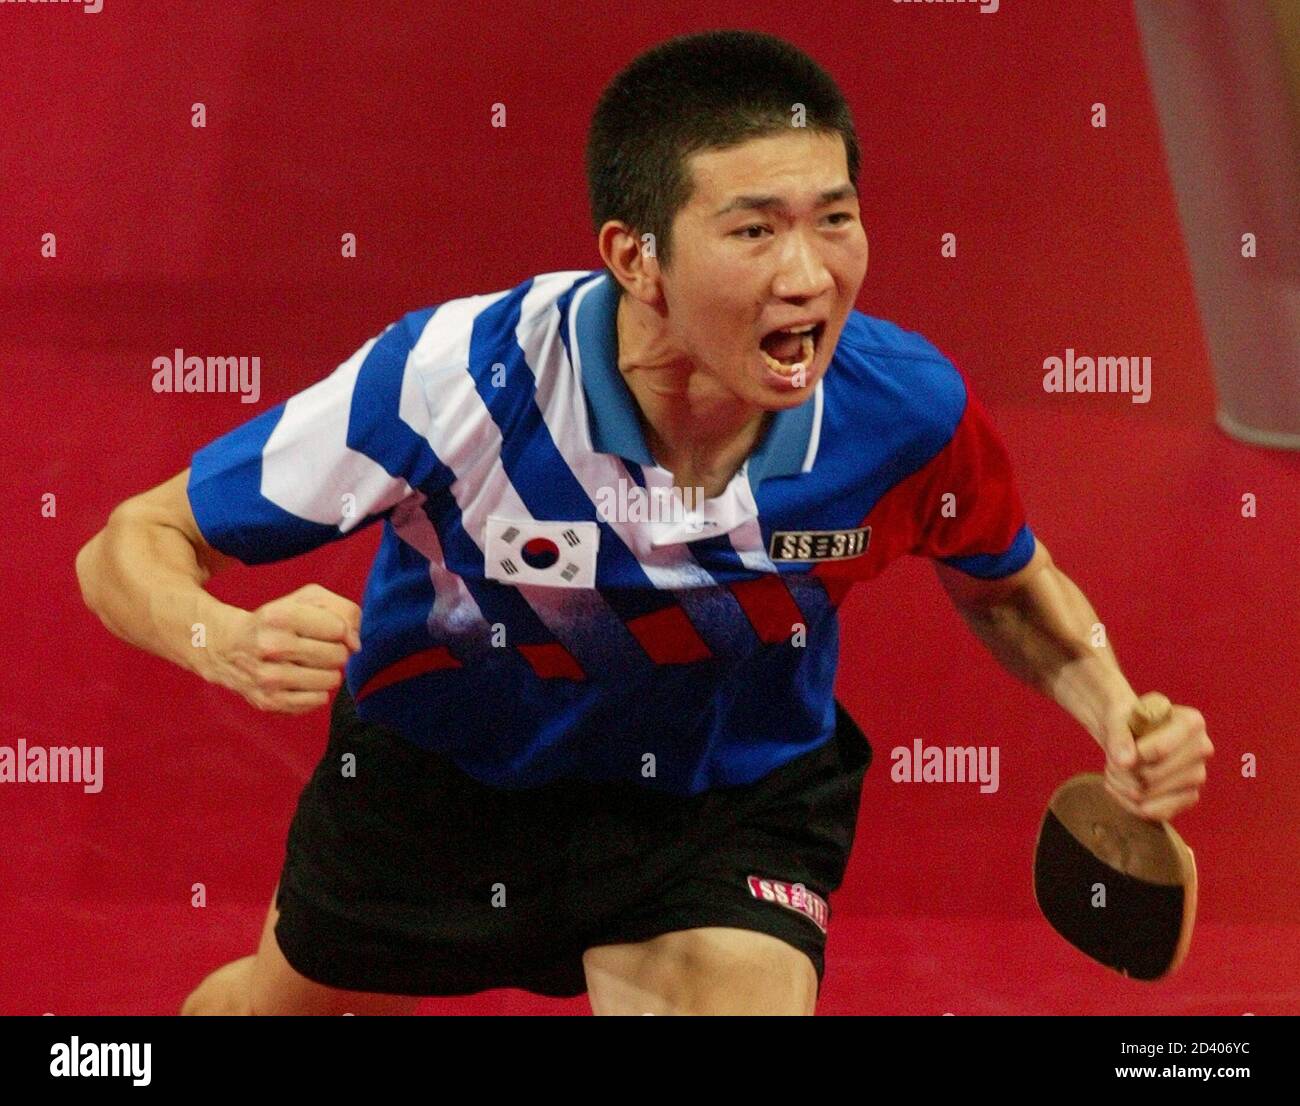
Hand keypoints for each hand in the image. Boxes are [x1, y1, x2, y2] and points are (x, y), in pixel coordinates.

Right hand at [210, 584, 361, 713]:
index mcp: (279, 616)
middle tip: (316, 648)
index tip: (325, 629)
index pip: (338, 628)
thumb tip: (355, 644)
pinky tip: (300, 680)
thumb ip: (343, 610)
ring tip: (308, 664)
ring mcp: (268, 678)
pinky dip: (317, 691)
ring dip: (327, 672)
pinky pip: (319, 700)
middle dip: (335, 651)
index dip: (339, 629)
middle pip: (338, 655)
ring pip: (332, 680)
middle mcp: (270, 646)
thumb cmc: (276, 621)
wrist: (227, 647)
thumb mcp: (306, 600)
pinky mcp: (269, 702)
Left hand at [1098, 698, 1213, 821]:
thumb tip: (1125, 763)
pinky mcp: (1188, 798)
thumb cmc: (1126, 719)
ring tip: (1115, 769)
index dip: (1131, 754)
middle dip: (1122, 771)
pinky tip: (1120, 787)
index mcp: (1192, 723)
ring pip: (1148, 795)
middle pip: (1152, 776)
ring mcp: (1197, 777)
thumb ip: (1117, 734)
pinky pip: (1153, 813)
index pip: (1159, 750)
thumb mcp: (1116, 716)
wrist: (1131, 732)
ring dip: (1121, 785)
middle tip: (1112, 760)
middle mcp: (1202, 750)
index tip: (1119, 746)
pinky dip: (1128, 803)